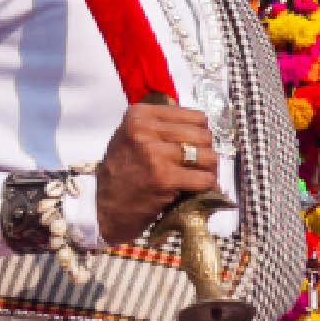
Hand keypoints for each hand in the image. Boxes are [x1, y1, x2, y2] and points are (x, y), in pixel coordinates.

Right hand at [95, 102, 217, 243]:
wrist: (111, 205)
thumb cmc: (125, 170)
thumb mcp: (134, 136)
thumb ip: (163, 125)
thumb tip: (203, 125)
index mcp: (139, 115)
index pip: (197, 117)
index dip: (201, 134)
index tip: (195, 145)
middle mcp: (144, 130)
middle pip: (204, 136)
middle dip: (207, 153)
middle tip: (199, 165)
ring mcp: (154, 153)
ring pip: (208, 156)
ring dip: (208, 170)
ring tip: (196, 176)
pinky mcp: (164, 177)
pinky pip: (205, 178)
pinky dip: (207, 186)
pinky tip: (194, 189)